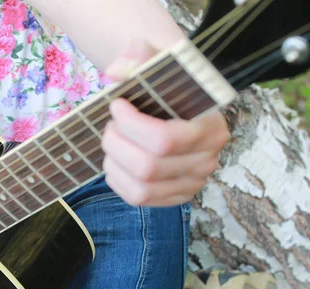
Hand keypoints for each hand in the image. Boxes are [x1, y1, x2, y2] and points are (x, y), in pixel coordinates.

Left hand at [101, 40, 229, 205]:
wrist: (177, 104)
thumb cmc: (166, 85)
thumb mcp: (158, 62)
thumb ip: (139, 57)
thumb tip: (117, 69)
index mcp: (210, 125)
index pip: (164, 140)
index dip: (130, 125)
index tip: (116, 105)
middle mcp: (207, 160)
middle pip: (148, 166)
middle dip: (117, 143)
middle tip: (110, 125)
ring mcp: (192, 183)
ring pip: (141, 188)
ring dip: (115, 162)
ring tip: (112, 141)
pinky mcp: (175, 197)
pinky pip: (137, 198)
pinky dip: (117, 179)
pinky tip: (117, 159)